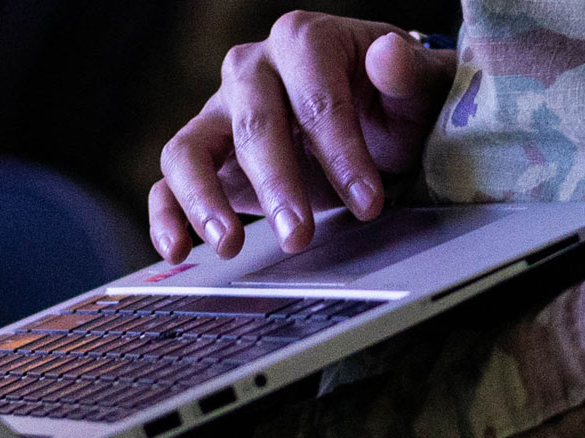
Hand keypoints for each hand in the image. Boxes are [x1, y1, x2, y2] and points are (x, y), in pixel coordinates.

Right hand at [152, 12, 458, 261]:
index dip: (340, 150)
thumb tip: (386, 55)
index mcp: (304, 41)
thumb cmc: (395, 103)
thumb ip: (408, 73)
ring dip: (205, 200)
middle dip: (276, 183)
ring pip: (190, 149)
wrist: (374, 118)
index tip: (367, 201)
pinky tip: (179, 250)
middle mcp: (251, 69)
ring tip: (230, 244)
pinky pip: (168, 181)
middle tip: (299, 235)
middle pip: (252, 123)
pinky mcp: (203, 155)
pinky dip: (166, 215)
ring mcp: (219, 112)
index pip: (315, 96)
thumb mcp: (418, 89)